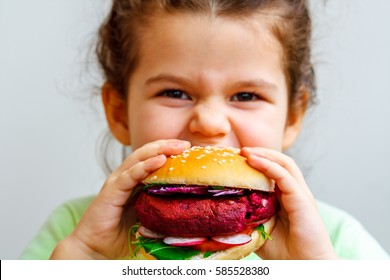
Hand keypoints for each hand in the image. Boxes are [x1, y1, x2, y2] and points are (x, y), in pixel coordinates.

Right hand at [50, 139, 190, 258]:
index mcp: (134, 181)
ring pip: (138, 158)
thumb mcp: (149, 220)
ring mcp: (117, 182)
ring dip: (158, 150)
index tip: (188, 149)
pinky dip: (144, 166)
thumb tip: (189, 213)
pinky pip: (129, 176)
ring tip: (176, 147)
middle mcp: (124, 177)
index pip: (151, 158)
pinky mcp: (111, 191)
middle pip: (146, 153)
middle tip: (185, 144)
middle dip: (166, 145)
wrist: (95, 249)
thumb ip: (164, 212)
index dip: (168, 151)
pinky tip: (159, 160)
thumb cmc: (121, 236)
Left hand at [241, 147, 337, 259]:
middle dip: (261, 152)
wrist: (306, 267)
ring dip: (264, 154)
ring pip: (284, 164)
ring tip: (245, 151)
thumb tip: (227, 210)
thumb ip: (250, 216)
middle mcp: (295, 193)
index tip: (237, 158)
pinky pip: (284, 177)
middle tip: (240, 150)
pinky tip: (253, 160)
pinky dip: (268, 166)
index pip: (274, 171)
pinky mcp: (303, 200)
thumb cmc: (285, 253)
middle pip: (281, 162)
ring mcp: (300, 195)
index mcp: (286, 198)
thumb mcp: (260, 229)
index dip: (258, 161)